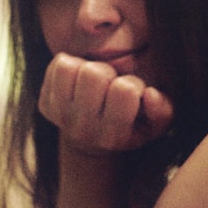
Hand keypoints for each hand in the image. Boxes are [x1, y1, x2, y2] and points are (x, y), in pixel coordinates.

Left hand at [39, 53, 173, 154]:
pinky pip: (57, 65)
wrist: (95, 143)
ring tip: (95, 82)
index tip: (132, 94)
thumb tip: (149, 95)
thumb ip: (161, 110)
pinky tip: (80, 80)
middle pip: (94, 74)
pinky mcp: (46, 105)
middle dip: (108, 73)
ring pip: (70, 67)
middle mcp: (83, 129)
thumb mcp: (155, 124)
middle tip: (111, 85)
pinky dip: (72, 64)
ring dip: (86, 67)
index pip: (125, 90)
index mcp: (113, 135)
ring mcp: (60, 117)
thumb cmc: (133, 125)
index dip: (133, 85)